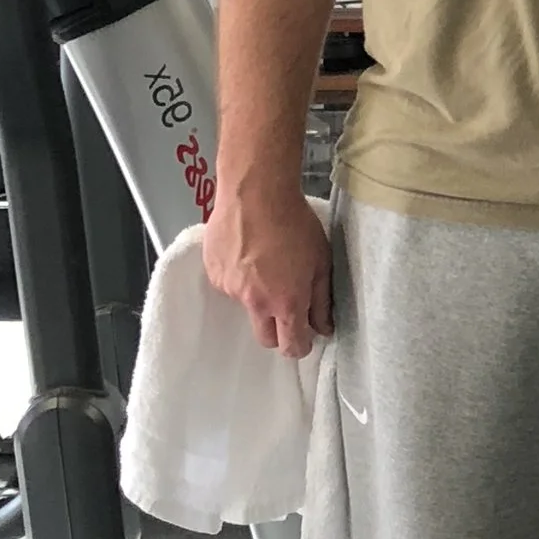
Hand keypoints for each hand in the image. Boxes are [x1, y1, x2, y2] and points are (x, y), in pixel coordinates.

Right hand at [202, 179, 331, 358]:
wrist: (255, 192)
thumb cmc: (295, 223)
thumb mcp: (321, 261)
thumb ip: (322, 300)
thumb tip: (324, 327)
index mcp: (286, 303)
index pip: (291, 345)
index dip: (300, 346)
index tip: (304, 339)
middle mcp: (255, 303)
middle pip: (265, 337)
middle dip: (278, 332)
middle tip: (287, 307)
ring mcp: (231, 289)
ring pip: (247, 306)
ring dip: (258, 295)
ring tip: (267, 262)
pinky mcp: (214, 273)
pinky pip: (230, 285)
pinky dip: (240, 276)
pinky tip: (248, 252)